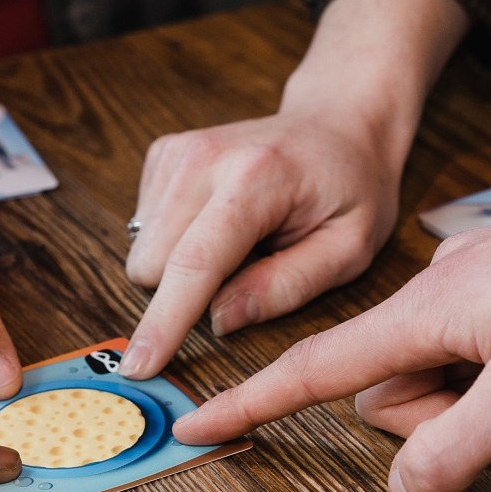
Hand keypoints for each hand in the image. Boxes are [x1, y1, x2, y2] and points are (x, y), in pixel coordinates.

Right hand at [119, 0, 469, 378]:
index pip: (195, 263)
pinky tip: (218, 223)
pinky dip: (176, 241)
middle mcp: (204, 158)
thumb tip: (219, 321)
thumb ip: (286, 286)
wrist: (337, 124)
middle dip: (184, 294)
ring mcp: (178, 151)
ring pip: (142, 252)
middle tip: (247, 272)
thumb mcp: (347, 249)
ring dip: (181, 268)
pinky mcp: (163, 155)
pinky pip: (144, 230)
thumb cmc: (350, 190)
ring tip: (239, 243)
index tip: (140, 366)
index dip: (165, 322)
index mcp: (256, 179)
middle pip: (153, 265)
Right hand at [175, 156, 490, 491]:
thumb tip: (403, 490)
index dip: (251, 404)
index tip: (197, 425)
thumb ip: (458, 445)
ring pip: (441, 385)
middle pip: (392, 396)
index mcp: (422, 316)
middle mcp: (434, 303)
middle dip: (444, 428)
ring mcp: (473, 300)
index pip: (313, 370)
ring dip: (488, 411)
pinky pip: (479, 363)